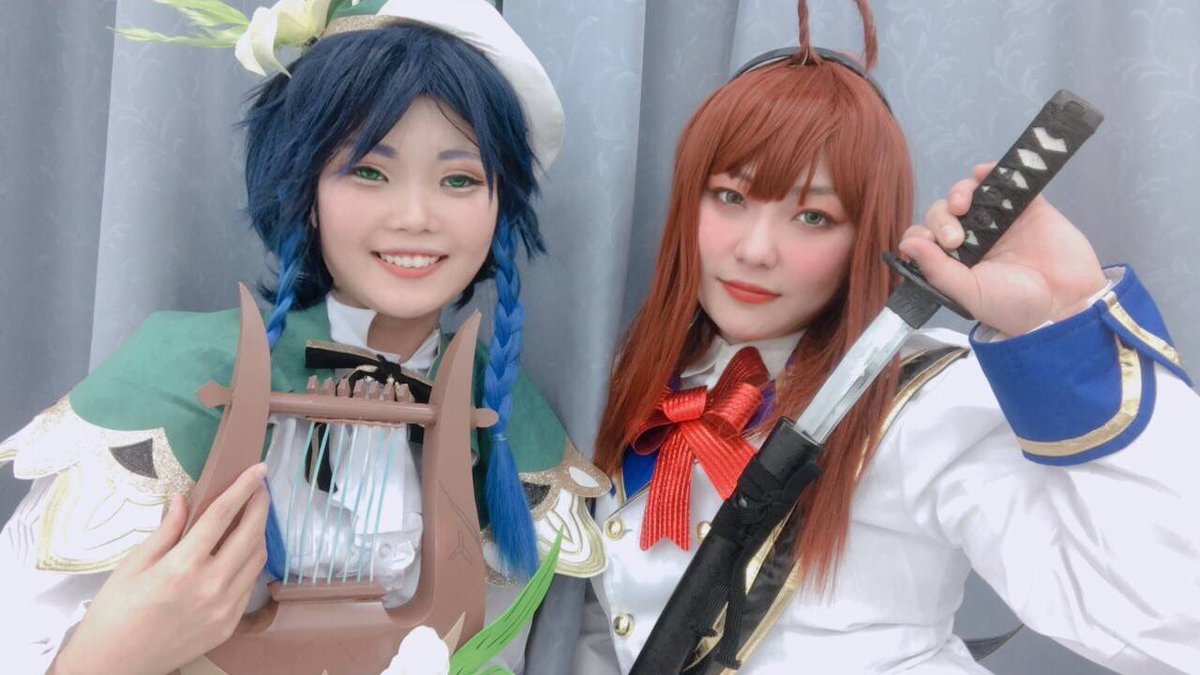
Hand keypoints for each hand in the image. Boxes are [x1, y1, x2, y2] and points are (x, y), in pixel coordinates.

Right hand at [51, 463, 269, 674]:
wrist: (113, 665)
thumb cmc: (114, 613)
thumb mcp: (133, 565)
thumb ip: (167, 530)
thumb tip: (184, 499)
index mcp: (183, 566)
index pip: (223, 515)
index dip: (243, 488)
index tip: (258, 469)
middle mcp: (211, 586)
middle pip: (250, 534)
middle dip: (260, 505)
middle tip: (260, 487)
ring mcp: (224, 608)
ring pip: (256, 559)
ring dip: (258, 533)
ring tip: (251, 516)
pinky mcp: (229, 625)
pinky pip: (249, 585)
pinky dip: (249, 562)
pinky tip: (239, 552)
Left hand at [899, 162, 1107, 335]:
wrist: (1066, 304)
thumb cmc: (1013, 306)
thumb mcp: (969, 293)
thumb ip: (937, 269)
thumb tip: (906, 244)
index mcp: (954, 261)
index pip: (925, 238)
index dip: (920, 234)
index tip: (928, 242)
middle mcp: (973, 239)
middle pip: (942, 213)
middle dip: (940, 219)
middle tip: (954, 239)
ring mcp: (999, 221)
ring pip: (967, 194)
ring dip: (958, 193)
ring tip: (962, 206)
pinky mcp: (1027, 206)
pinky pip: (1005, 181)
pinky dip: (990, 173)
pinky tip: (983, 174)